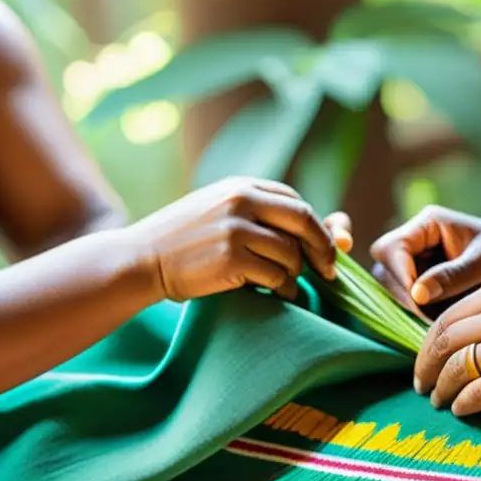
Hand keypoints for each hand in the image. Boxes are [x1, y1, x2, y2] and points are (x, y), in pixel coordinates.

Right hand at [125, 176, 352, 301]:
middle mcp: (240, 200)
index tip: (326, 248)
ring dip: (296, 275)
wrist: (140, 260)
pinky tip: (276, 294)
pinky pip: (277, 276)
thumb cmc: (186, 243)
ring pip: (292, 254)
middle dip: (324, 248)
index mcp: (241, 186)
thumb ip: (267, 218)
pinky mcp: (231, 258)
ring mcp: (235, 228)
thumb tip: (339, 230)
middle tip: (330, 272)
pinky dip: (284, 289)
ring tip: (285, 286)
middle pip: (304, 220)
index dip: (317, 227)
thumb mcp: (223, 215)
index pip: (295, 202)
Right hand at [369, 205, 480, 313]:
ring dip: (409, 306)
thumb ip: (453, 276)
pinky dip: (419, 313)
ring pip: (394, 287)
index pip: (391, 248)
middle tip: (426, 319)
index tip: (419, 300)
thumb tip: (417, 294)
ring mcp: (421, 262)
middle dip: (401, 294)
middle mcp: (419, 240)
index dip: (399, 275)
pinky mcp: (428, 283)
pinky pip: (410, 299)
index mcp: (429, 223)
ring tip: (435, 323)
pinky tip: (439, 324)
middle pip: (385, 268)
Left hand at [414, 267, 480, 416]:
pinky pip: (477, 393)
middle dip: (426, 365)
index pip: (449, 315)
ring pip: (456, 368)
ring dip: (442, 387)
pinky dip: (463, 404)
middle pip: (444, 340)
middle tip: (421, 382)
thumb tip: (477, 327)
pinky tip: (460, 410)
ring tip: (438, 400)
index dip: (430, 341)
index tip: (427, 356)